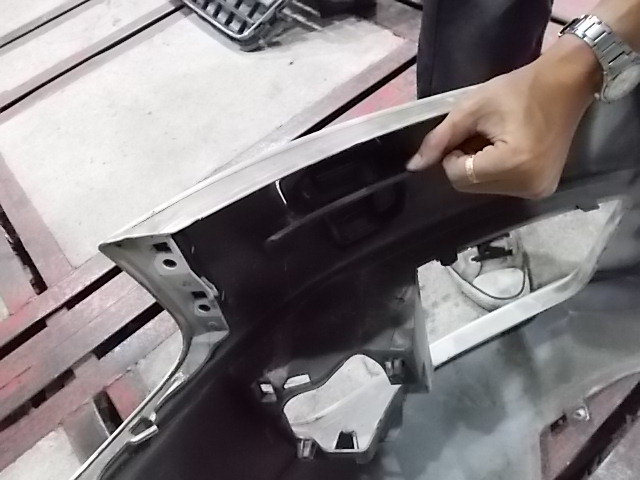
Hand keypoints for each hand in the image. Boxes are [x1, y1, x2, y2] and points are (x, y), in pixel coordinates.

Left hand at [407, 36, 601, 198]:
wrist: (567, 83)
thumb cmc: (519, 90)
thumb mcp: (472, 108)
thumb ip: (439, 138)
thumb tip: (412, 166)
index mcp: (512, 164)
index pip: (458, 175)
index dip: (453, 154)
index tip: (469, 131)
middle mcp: (527, 185)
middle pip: (470, 186)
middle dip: (467, 162)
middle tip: (483, 134)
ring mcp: (538, 191)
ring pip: (484, 189)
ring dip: (480, 168)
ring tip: (497, 139)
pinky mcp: (543, 190)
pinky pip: (503, 188)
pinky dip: (496, 172)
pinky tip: (509, 149)